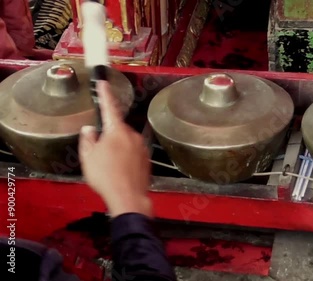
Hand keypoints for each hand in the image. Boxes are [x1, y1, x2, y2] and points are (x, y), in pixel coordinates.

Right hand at [78, 81, 151, 216]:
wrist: (129, 197)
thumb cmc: (106, 176)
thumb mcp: (88, 157)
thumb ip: (88, 139)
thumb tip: (90, 129)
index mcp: (117, 130)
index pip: (109, 107)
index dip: (105, 94)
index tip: (103, 82)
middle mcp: (132, 135)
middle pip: (116, 129)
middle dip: (107, 136)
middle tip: (98, 154)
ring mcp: (141, 147)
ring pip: (125, 142)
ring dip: (116, 149)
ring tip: (108, 167)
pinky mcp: (146, 159)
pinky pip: (132, 153)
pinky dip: (124, 158)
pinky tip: (119, 171)